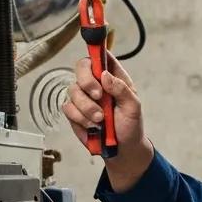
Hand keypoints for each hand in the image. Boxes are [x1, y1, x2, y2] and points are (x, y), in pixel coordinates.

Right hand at [62, 53, 151, 184]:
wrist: (121, 150)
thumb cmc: (130, 126)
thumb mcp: (133, 107)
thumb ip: (121, 89)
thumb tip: (105, 75)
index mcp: (114, 77)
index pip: (101, 57)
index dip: (96, 51)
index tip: (94, 55)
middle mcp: (96, 83)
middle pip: (81, 67)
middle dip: (87, 81)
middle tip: (98, 96)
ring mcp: (83, 97)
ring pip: (73, 90)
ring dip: (87, 107)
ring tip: (100, 120)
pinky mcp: (74, 112)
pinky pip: (68, 108)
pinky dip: (80, 118)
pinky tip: (92, 126)